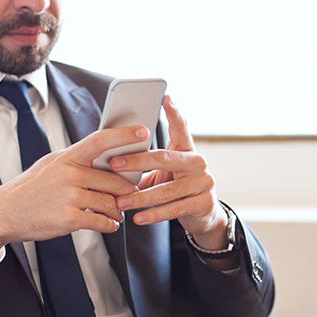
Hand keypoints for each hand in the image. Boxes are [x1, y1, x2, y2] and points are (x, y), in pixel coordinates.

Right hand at [0, 126, 148, 258]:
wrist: (4, 212)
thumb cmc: (32, 188)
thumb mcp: (51, 164)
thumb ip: (77, 161)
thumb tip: (109, 157)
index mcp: (67, 157)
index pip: (100, 140)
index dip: (124, 135)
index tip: (144, 132)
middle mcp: (69, 174)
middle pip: (114, 180)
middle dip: (127, 190)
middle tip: (131, 195)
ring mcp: (69, 197)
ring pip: (110, 202)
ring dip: (118, 210)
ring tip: (118, 213)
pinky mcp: (68, 219)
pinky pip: (101, 222)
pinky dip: (109, 225)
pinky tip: (109, 224)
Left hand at [107, 96, 227, 246]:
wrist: (204, 216)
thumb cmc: (178, 189)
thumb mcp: (165, 173)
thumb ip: (148, 164)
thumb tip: (112, 157)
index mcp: (188, 151)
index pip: (181, 128)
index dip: (175, 113)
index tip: (165, 98)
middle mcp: (198, 163)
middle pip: (165, 158)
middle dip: (137, 161)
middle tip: (114, 164)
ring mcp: (203, 183)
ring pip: (167, 189)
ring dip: (140, 197)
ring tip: (121, 202)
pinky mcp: (203, 203)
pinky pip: (174, 208)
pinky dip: (153, 214)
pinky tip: (138, 218)